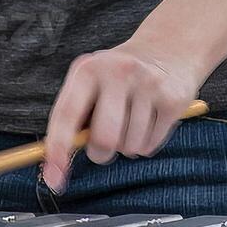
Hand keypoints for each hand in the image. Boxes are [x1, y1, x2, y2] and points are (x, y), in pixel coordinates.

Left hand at [42, 42, 205, 188]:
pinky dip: (145, 144)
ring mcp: (149, 85)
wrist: (169, 47)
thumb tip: (56, 164)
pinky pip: (150, 146)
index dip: (57, 151)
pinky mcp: (174, 100)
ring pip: (129, 147)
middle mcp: (118, 73)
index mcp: (88, 70)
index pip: (66, 116)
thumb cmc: (118, 76)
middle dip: (100, 153)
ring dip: (126, 146)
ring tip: (130, 122)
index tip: (53, 179)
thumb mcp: (90, 82)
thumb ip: (73, 116)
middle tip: (103, 143)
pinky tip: (148, 121)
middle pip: (104, 140)